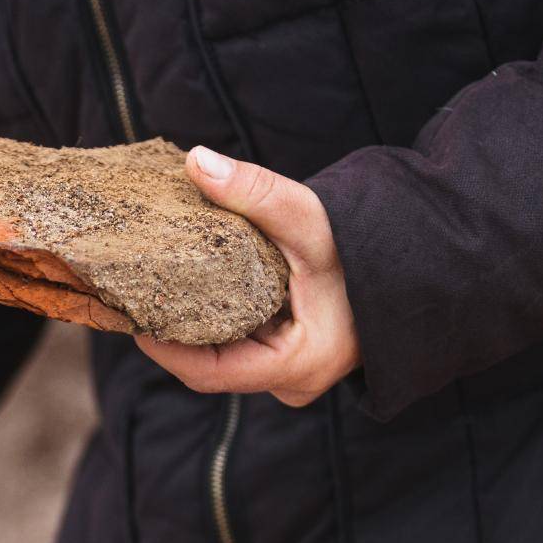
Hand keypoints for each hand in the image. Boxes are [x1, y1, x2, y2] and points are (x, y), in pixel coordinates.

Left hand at [135, 147, 360, 406]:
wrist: (411, 260)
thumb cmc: (370, 245)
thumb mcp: (312, 219)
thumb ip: (257, 193)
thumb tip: (197, 162)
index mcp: (300, 364)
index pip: (210, 372)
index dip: (164, 347)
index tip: (131, 312)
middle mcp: (293, 380)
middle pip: (209, 366)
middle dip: (171, 332)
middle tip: (132, 293)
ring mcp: (290, 372)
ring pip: (221, 356)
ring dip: (189, 324)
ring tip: (151, 288)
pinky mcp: (286, 356)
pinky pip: (236, 346)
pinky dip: (211, 319)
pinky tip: (185, 288)